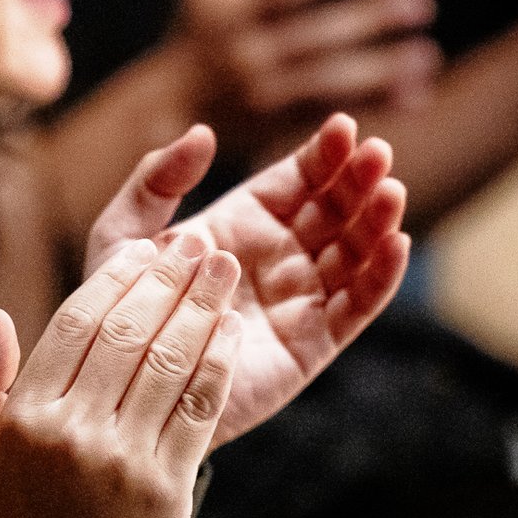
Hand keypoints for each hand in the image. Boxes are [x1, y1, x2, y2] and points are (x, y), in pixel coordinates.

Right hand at [0, 238, 243, 517]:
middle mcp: (72, 432)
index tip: (146, 247)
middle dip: (168, 277)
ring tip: (224, 269)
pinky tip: (231, 330)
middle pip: (128, 332)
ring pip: (169, 361)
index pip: (75, 323)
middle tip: (197, 243)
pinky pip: (199, 408)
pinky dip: (217, 362)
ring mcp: (121, 460)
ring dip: (202, 306)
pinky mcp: (166, 488)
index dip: (117, 278)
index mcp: (25, 418)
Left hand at [86, 115, 409, 444]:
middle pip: (336, 210)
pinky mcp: (312, 344)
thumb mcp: (124, 236)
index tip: (343, 128)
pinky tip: (395, 244)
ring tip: (390, 192)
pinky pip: (356, 307)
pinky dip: (380, 277)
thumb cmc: (122, 311)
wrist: (127, 389)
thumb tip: (202, 133)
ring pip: (354, 253)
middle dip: (359, 180)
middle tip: (377, 153)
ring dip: (377, 221)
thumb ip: (154, 182)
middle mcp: (281, 257)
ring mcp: (300, 299)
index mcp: (244, 223)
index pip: (299, 179)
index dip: (324, 155)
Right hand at [168, 0, 440, 149]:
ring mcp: (264, 95)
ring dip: (382, 70)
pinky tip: (416, 95)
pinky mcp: (279, 127)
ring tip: (426, 56)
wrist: (173, 105)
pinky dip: (376, 105)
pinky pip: (333, 114)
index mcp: (230, 13)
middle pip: (315, 37)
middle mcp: (247, 55)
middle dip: (369, 22)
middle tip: (420, 5)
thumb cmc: (200, 27)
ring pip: (329, 81)